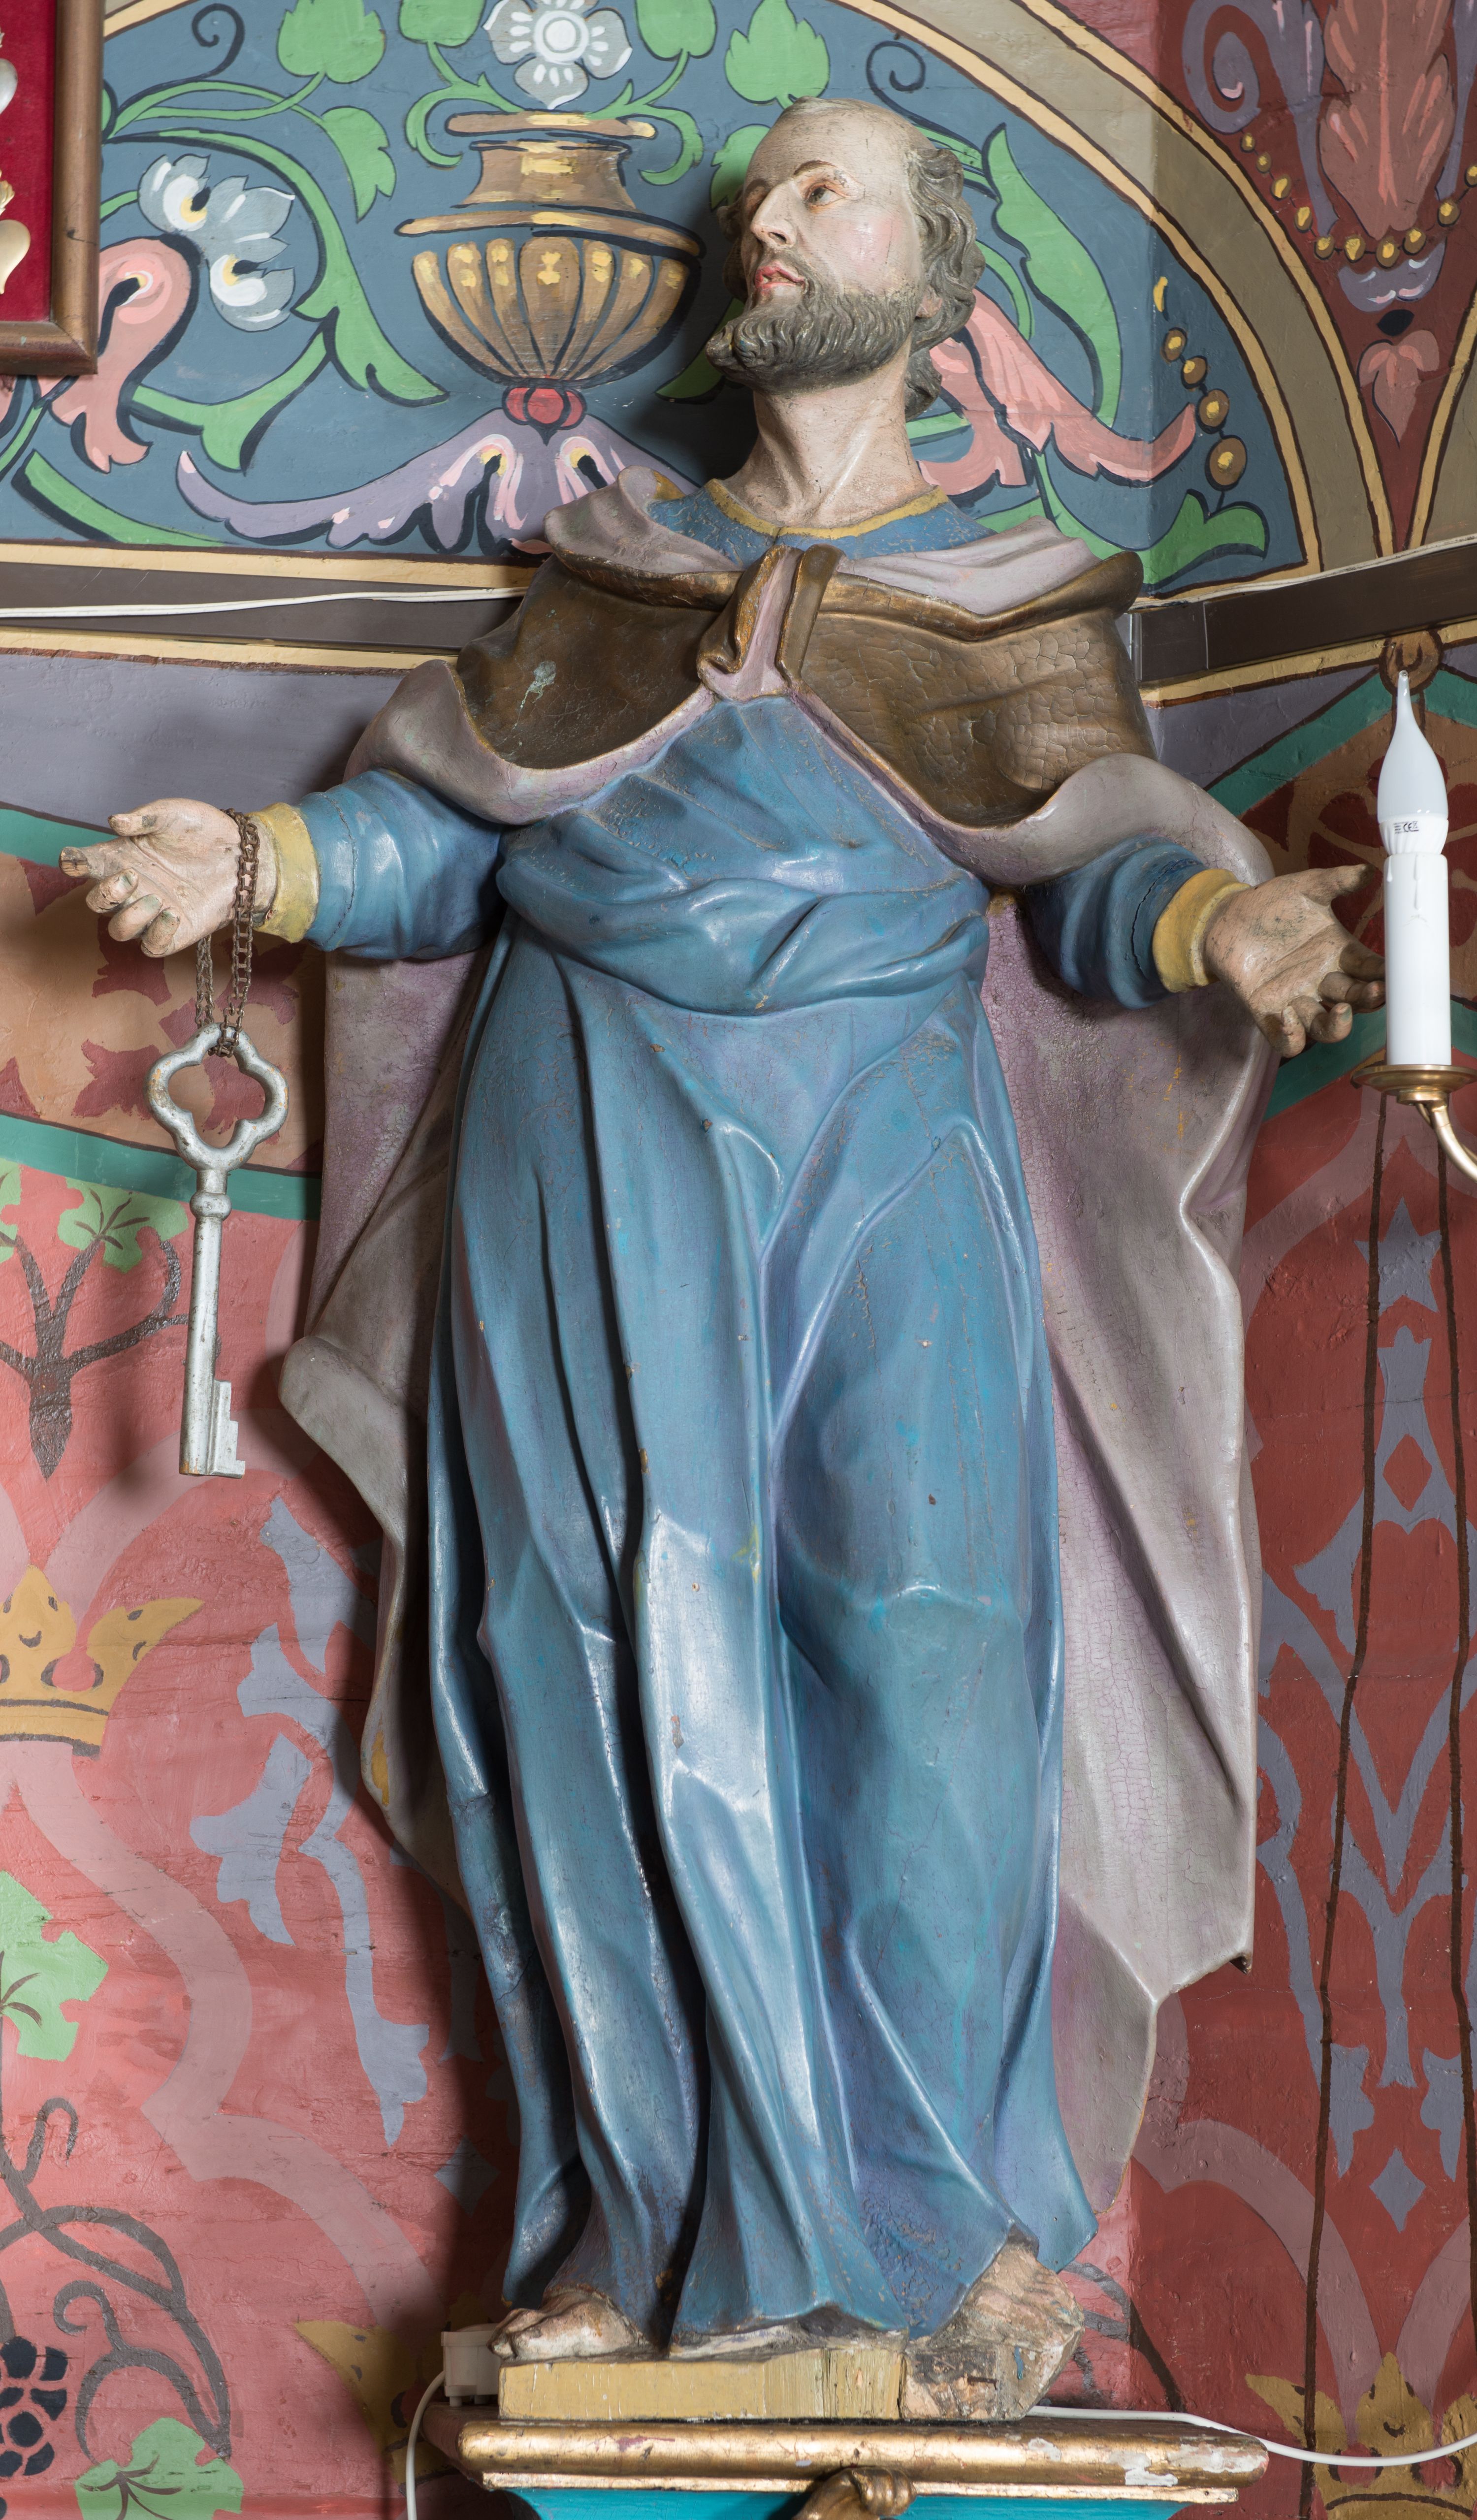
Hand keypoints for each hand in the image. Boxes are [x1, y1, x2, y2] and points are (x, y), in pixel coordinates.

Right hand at [59, 798, 275, 957]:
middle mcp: (132, 888)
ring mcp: (151, 913)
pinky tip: (172, 915)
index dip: (72, 863)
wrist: (244, 857)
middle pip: (95, 903)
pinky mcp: (173, 934)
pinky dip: (156, 935)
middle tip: (130, 876)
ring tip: (156, 897)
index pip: (84, 864)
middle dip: (104, 894)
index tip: (73, 859)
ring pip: (119, 931)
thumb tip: (116, 821)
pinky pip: (151, 948)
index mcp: (122, 857)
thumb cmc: (204, 832)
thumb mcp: (174, 814)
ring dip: (130, 917)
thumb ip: (145, 818)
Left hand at [1203, 864, 1383, 1057]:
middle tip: (1376, 990)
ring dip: (1338, 1026)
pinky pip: (1287, 1041)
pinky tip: (1289, 1017)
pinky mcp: (1267, 1013)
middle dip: (1369, 1000)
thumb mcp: (1305, 888)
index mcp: (1339, 955)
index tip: (1397, 971)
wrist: (1226, 919)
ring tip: (1340, 1011)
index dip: (1385, 973)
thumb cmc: (1270, 904)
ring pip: (1326, 1028)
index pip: (1370, 970)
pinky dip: (1292, 1037)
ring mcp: (1297, 1000)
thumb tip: (1370, 870)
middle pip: (1356, 1001)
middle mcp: (1323, 982)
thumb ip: (1337, 881)